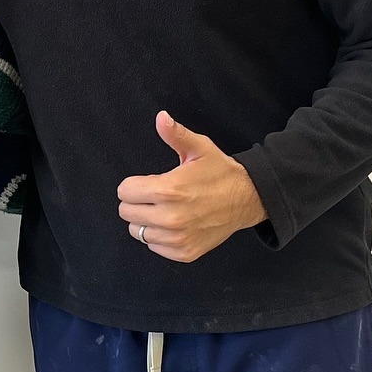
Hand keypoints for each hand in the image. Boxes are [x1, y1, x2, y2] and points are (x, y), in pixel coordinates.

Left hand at [117, 111, 267, 262]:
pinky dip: (159, 237)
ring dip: (147, 221)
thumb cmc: (220, 173)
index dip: (134, 184)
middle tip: (157, 196)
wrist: (247, 199)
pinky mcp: (184, 253)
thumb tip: (161, 118)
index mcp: (168, 190)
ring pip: (138, 232)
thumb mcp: (199, 148)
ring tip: (166, 210)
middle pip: (126, 213)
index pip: (124, 192)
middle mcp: (170, 218)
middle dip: (137, 202)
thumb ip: (175, 134)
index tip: (148, 183)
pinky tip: (175, 224)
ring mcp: (177, 238)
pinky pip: (154, 246)